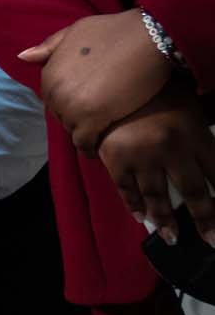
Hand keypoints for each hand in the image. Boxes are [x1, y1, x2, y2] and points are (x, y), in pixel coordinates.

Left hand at [21, 11, 178, 151]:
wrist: (148, 37)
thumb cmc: (116, 31)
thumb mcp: (76, 31)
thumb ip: (49, 47)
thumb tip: (23, 57)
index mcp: (49, 73)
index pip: (52, 99)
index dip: (69, 103)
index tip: (84, 106)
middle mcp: (55, 92)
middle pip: (61, 116)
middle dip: (75, 119)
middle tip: (95, 121)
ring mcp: (72, 107)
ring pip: (71, 130)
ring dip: (84, 133)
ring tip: (99, 134)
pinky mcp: (92, 120)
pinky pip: (84, 142)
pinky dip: (89, 147)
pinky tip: (98, 149)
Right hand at [95, 90, 214, 241]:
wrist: (110, 74)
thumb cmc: (156, 86)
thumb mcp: (189, 101)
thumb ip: (202, 125)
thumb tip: (212, 160)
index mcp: (194, 132)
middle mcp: (171, 148)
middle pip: (193, 193)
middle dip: (205, 220)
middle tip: (211, 240)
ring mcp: (141, 156)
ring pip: (159, 197)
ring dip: (167, 221)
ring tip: (173, 238)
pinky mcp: (115, 158)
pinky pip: (127, 189)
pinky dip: (135, 206)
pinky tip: (142, 218)